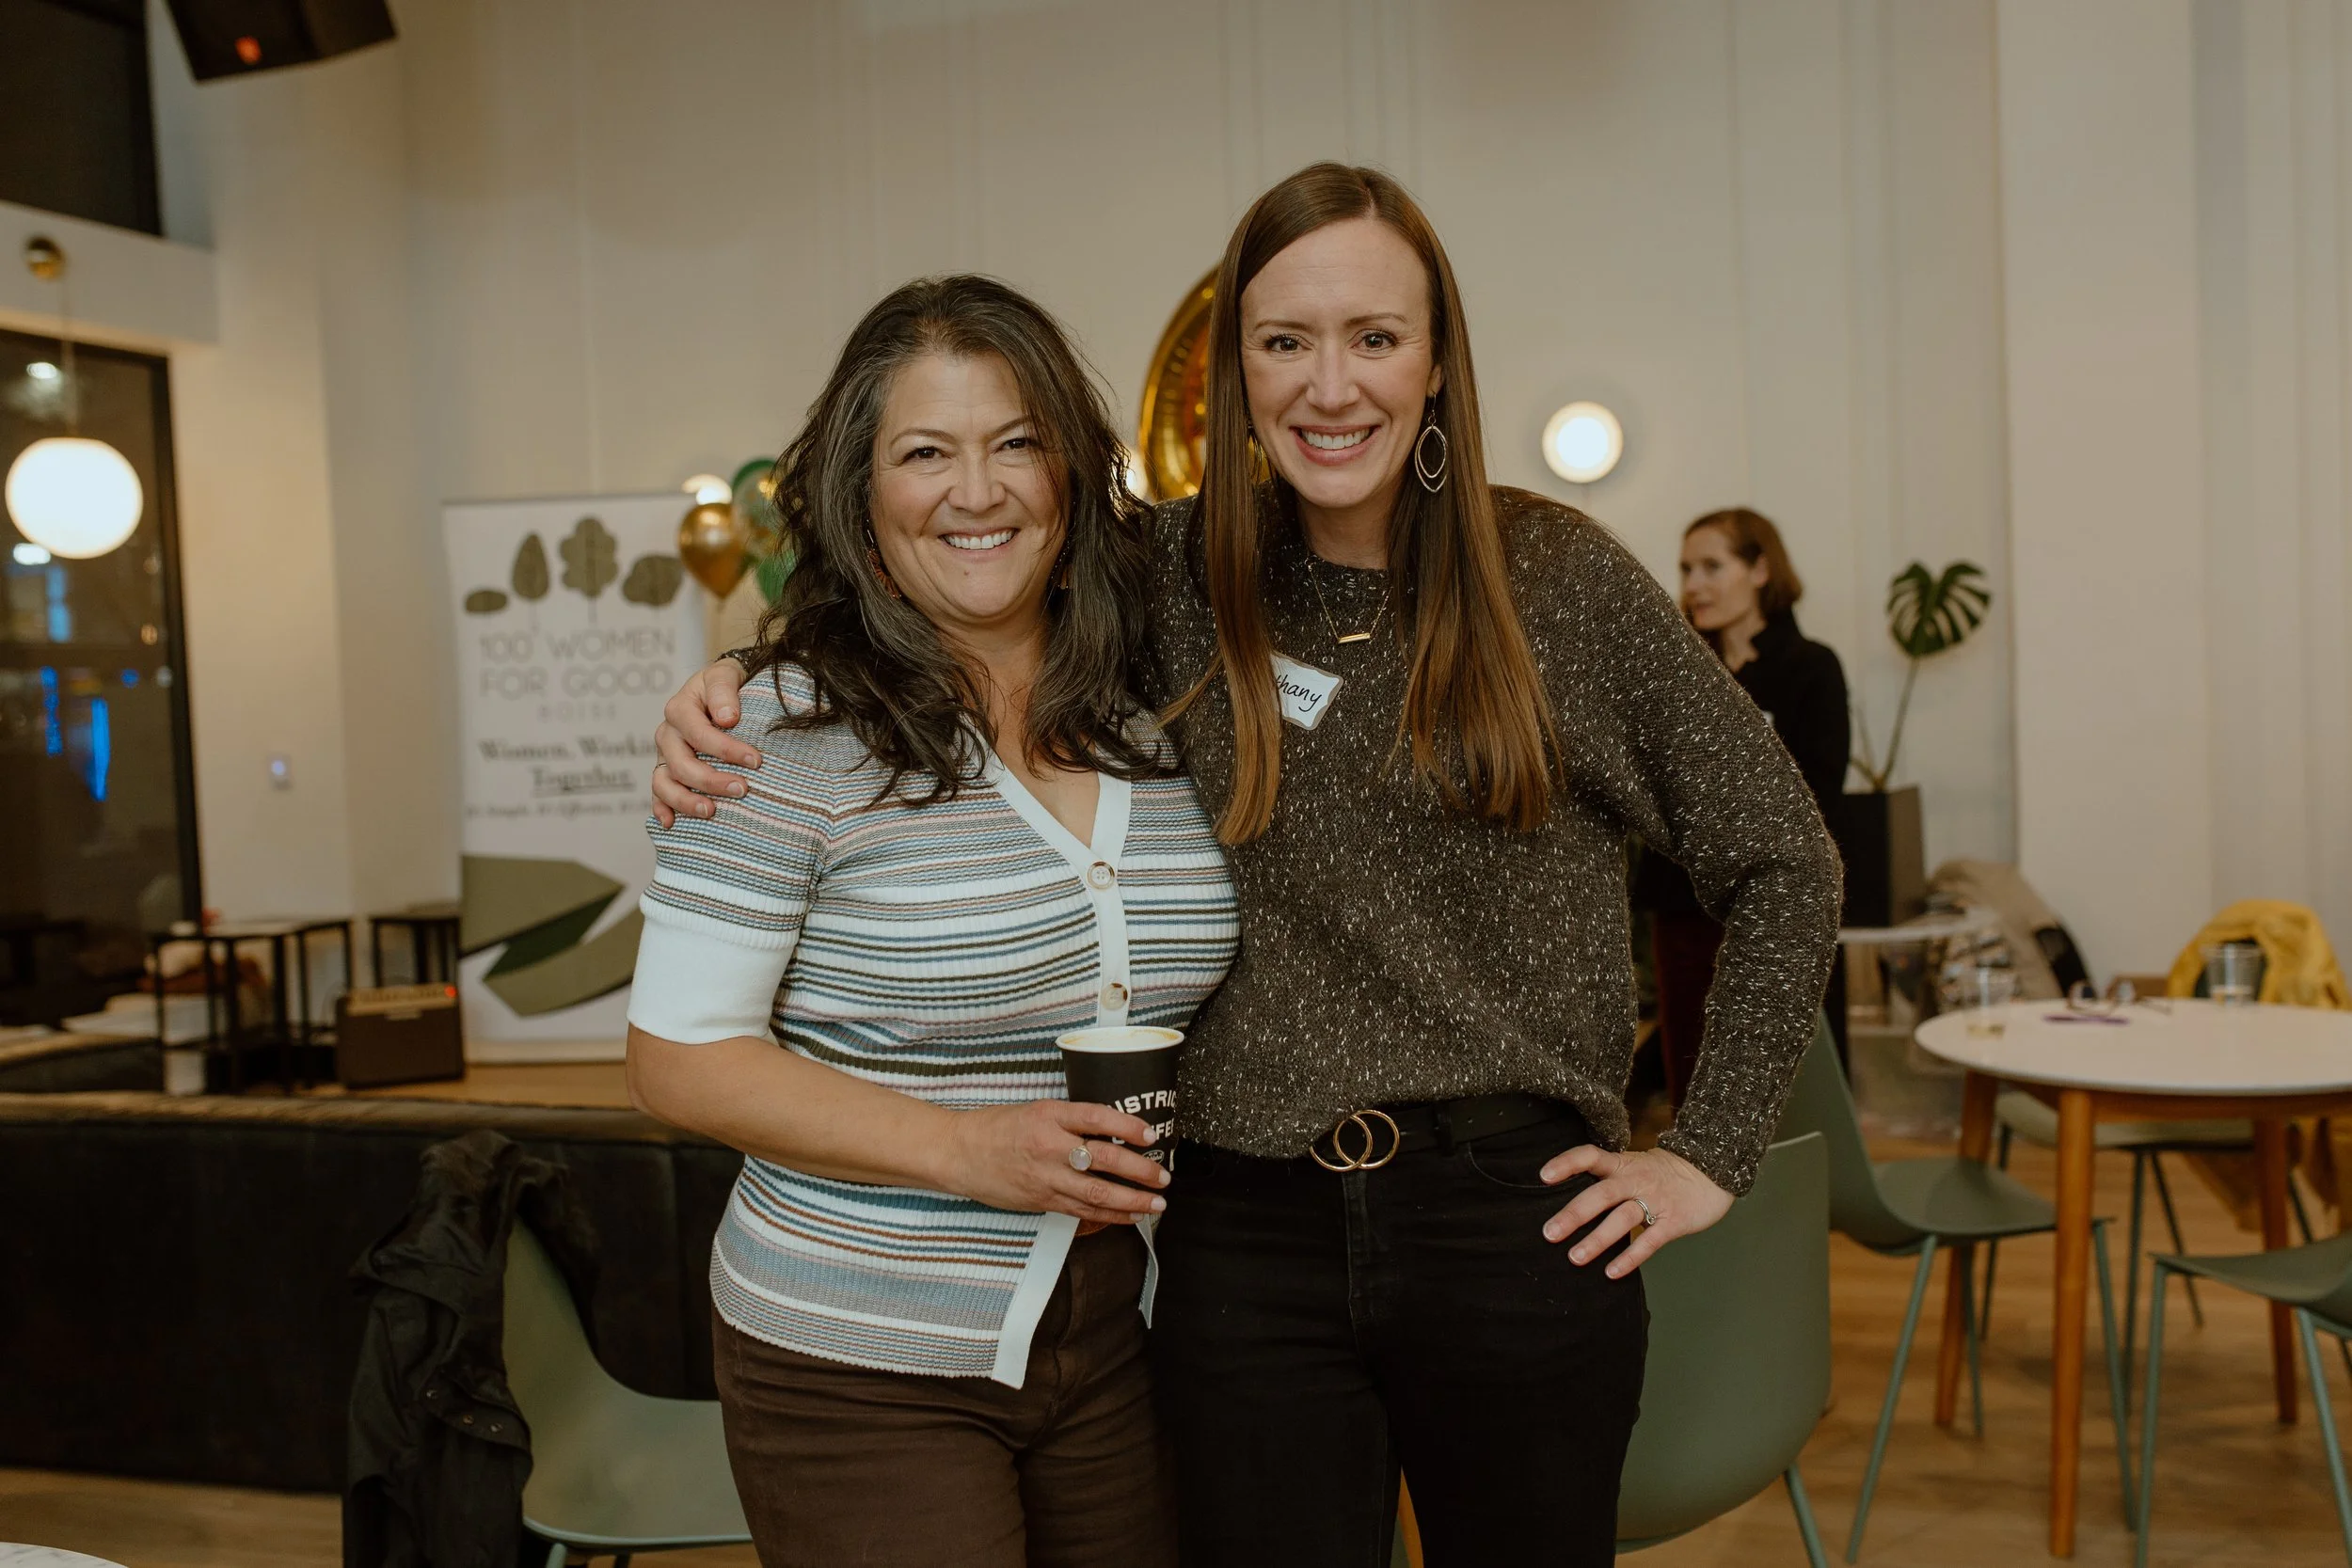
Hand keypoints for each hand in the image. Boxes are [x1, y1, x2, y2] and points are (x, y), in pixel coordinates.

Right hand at [651, 659, 755, 826]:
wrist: (719, 689)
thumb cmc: (725, 684)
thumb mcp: (725, 675)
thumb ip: (724, 691)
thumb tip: (728, 718)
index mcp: (680, 709)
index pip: (699, 734)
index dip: (726, 749)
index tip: (755, 761)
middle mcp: (668, 734)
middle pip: (681, 763)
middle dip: (711, 780)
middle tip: (742, 789)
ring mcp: (665, 755)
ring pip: (663, 782)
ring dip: (685, 800)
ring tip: (711, 811)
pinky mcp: (666, 771)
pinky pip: (657, 793)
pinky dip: (661, 809)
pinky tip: (671, 823)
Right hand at [937, 1100, 1171, 1227]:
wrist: (959, 1152)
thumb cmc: (997, 1128)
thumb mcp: (1036, 1110)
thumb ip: (1071, 1120)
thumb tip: (1113, 1131)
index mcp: (1049, 1115)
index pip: (1096, 1116)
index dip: (1126, 1125)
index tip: (1149, 1134)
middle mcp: (1049, 1145)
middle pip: (1104, 1158)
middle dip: (1140, 1170)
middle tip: (1163, 1177)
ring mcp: (1046, 1176)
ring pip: (1097, 1192)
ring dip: (1132, 1200)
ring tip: (1156, 1203)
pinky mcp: (1042, 1200)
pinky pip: (1082, 1211)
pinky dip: (1109, 1216)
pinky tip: (1129, 1216)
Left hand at [1539, 1145, 1731, 1277]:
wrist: (1711, 1171)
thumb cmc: (1663, 1172)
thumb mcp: (1633, 1165)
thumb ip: (1607, 1179)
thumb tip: (1571, 1202)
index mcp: (1622, 1164)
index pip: (1590, 1156)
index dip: (1567, 1163)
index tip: (1544, 1176)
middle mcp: (1635, 1180)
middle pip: (1601, 1194)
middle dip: (1574, 1214)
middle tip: (1549, 1233)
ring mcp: (1655, 1200)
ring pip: (1622, 1219)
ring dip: (1597, 1239)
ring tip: (1575, 1257)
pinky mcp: (1673, 1221)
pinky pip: (1649, 1242)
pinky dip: (1630, 1257)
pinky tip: (1611, 1272)